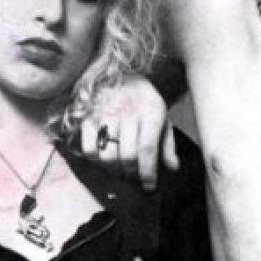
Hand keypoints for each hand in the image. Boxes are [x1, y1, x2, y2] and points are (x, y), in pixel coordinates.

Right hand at [79, 75, 178, 190]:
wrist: (121, 73)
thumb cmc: (144, 101)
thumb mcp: (162, 117)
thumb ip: (167, 144)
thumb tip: (173, 168)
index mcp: (150, 110)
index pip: (147, 148)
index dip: (147, 172)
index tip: (149, 187)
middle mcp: (127, 110)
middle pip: (126, 155)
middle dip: (131, 174)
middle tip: (134, 179)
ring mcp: (104, 112)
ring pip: (106, 155)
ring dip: (113, 171)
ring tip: (120, 171)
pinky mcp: (87, 116)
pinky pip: (89, 149)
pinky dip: (96, 161)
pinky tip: (104, 160)